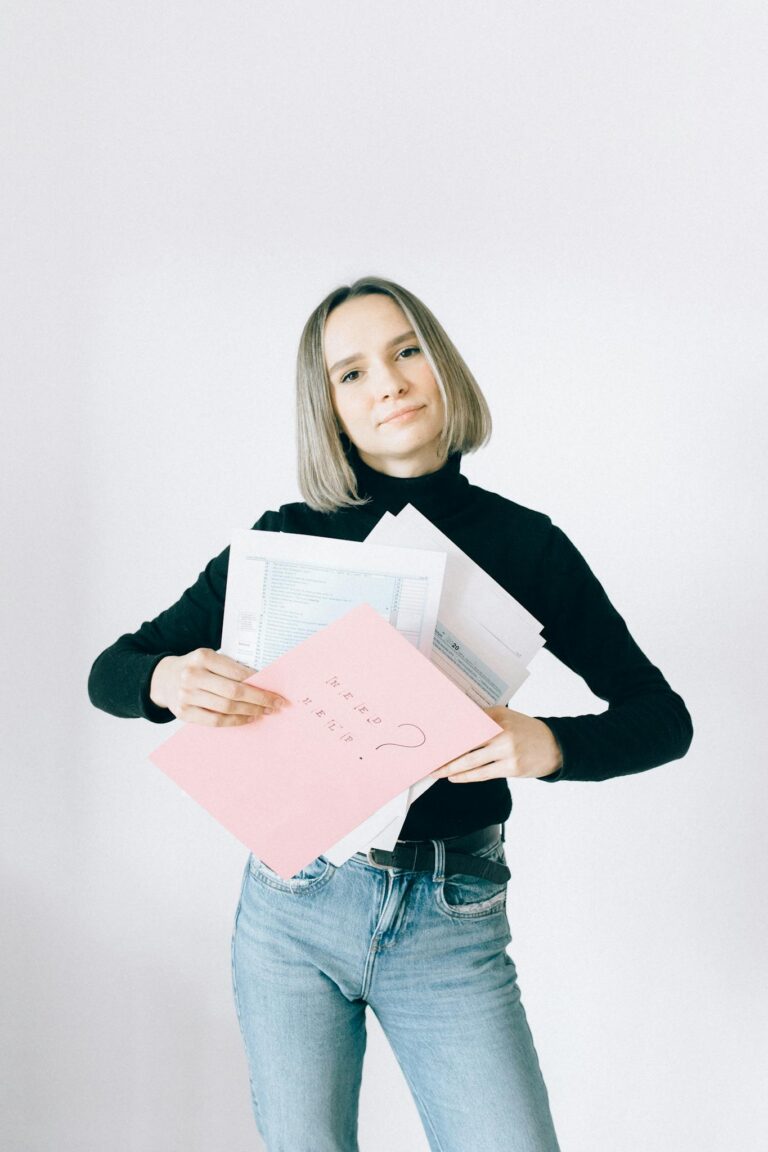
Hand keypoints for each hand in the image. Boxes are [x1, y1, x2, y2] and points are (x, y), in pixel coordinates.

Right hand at [149, 648, 285, 726]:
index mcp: (202, 657)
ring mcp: (186, 695)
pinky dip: (235, 721)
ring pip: (226, 708)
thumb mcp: (209, 659)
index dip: (259, 683)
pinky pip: (215, 721)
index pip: (237, 672)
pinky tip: (248, 718)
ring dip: (250, 711)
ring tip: (264, 712)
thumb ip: (231, 668)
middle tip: (276, 704)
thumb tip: (264, 682)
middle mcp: (192, 675)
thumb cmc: (195, 668)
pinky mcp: (183, 713)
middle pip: (234, 692)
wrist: (163, 678)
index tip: (275, 690)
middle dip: (260, 699)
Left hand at [431, 707, 562, 782]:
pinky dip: (466, 776)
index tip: (432, 736)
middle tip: (429, 756)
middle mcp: (502, 730)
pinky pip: (483, 774)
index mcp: (497, 715)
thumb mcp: (505, 717)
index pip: (466, 721)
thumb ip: (483, 719)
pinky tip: (454, 777)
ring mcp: (507, 750)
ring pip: (471, 761)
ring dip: (451, 767)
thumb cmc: (525, 730)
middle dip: (445, 751)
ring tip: (437, 770)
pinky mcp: (511, 767)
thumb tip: (454, 726)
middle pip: (466, 742)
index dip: (447, 730)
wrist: (555, 746)